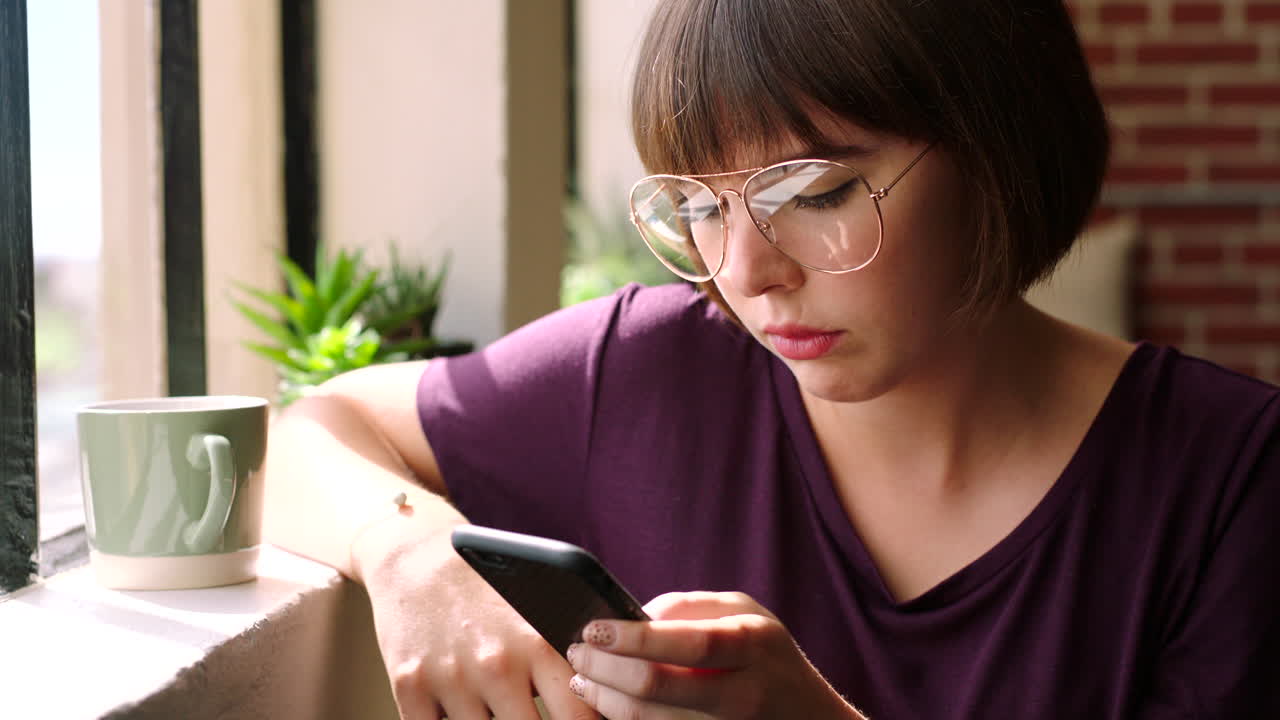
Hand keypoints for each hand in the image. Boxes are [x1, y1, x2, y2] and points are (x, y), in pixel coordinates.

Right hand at [356, 517, 597, 719]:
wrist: (419, 563)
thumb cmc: (491, 596)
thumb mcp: (538, 617)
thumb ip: (565, 662)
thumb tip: (602, 707)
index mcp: (538, 644)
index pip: (578, 717)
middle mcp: (496, 665)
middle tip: (531, 714)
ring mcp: (450, 679)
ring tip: (500, 706)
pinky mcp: (409, 688)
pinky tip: (460, 708)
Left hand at [565, 591, 862, 719]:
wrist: (809, 719)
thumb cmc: (769, 656)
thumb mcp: (747, 614)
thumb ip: (691, 606)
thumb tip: (636, 616)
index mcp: (751, 645)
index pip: (686, 643)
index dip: (633, 638)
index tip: (593, 627)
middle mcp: (743, 693)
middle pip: (658, 689)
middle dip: (605, 669)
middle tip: (577, 651)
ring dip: (603, 700)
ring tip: (582, 676)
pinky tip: (606, 702)